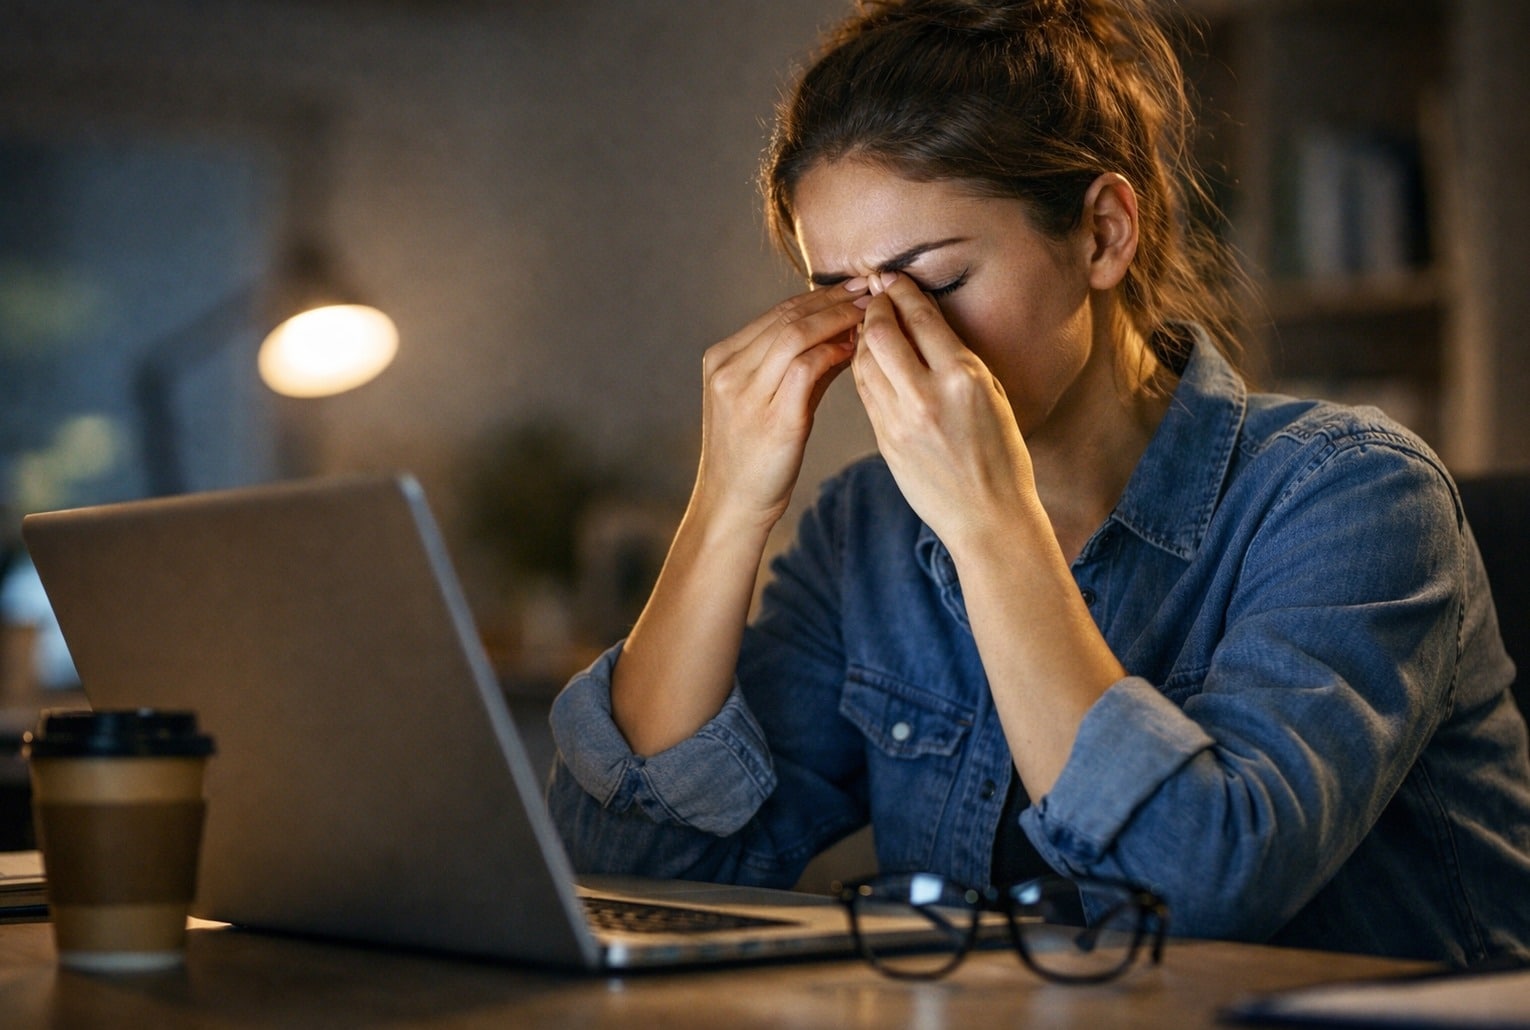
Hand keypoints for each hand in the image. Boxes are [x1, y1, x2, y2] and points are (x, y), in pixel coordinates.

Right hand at [694, 278, 868, 532]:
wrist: (732, 503)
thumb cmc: (753, 456)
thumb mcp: (764, 402)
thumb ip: (798, 367)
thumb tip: (843, 334)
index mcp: (721, 361)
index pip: (776, 314)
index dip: (817, 297)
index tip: (851, 288)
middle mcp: (729, 372)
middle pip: (787, 317)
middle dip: (832, 300)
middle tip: (869, 288)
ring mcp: (747, 395)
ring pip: (796, 335)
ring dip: (837, 319)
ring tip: (869, 313)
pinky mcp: (772, 419)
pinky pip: (806, 369)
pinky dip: (833, 352)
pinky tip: (856, 348)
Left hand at [851, 273, 1039, 548]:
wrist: (989, 518)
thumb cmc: (1001, 456)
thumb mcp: (992, 395)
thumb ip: (957, 359)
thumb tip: (924, 322)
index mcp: (964, 378)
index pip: (922, 317)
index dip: (900, 290)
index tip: (890, 277)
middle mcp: (928, 395)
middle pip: (882, 332)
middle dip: (873, 307)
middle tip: (873, 295)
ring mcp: (901, 420)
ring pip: (864, 360)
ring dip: (862, 336)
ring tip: (868, 324)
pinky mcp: (885, 440)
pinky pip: (864, 391)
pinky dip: (861, 367)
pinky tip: (867, 358)